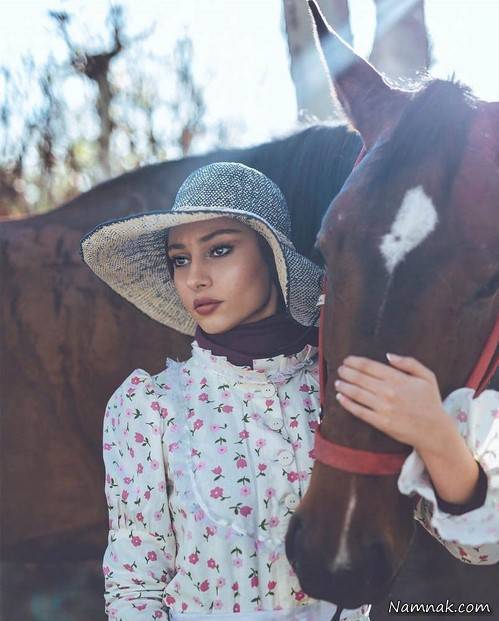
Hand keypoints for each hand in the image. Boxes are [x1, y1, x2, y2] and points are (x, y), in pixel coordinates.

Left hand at [335, 353, 451, 453]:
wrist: (434, 430)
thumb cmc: (430, 402)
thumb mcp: (427, 376)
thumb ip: (409, 362)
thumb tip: (388, 355)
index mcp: (398, 379)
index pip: (369, 366)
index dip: (355, 362)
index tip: (347, 360)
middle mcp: (388, 392)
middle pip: (359, 378)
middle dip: (346, 372)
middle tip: (340, 369)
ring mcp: (383, 408)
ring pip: (356, 394)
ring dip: (344, 386)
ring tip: (338, 382)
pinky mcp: (380, 422)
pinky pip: (359, 411)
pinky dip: (347, 404)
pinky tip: (340, 398)